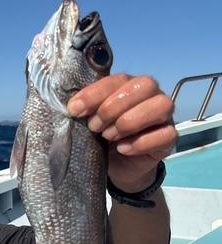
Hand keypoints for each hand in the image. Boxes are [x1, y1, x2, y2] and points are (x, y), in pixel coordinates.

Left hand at [67, 74, 177, 192]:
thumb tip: (73, 107)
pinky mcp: (170, 137)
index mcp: (128, 84)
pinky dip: (141, 142)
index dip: (94, 94)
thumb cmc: (101, 135)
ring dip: (129, 122)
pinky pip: (166, 134)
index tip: (74, 110)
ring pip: (161, 105)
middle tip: (94, 127)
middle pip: (144, 86)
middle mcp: (150, 94)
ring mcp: (164, 115)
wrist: (116, 165)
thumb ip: (85, 109)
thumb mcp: (90, 120)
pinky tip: (123, 149)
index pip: (117, 79)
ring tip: (108, 137)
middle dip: (112, 108)